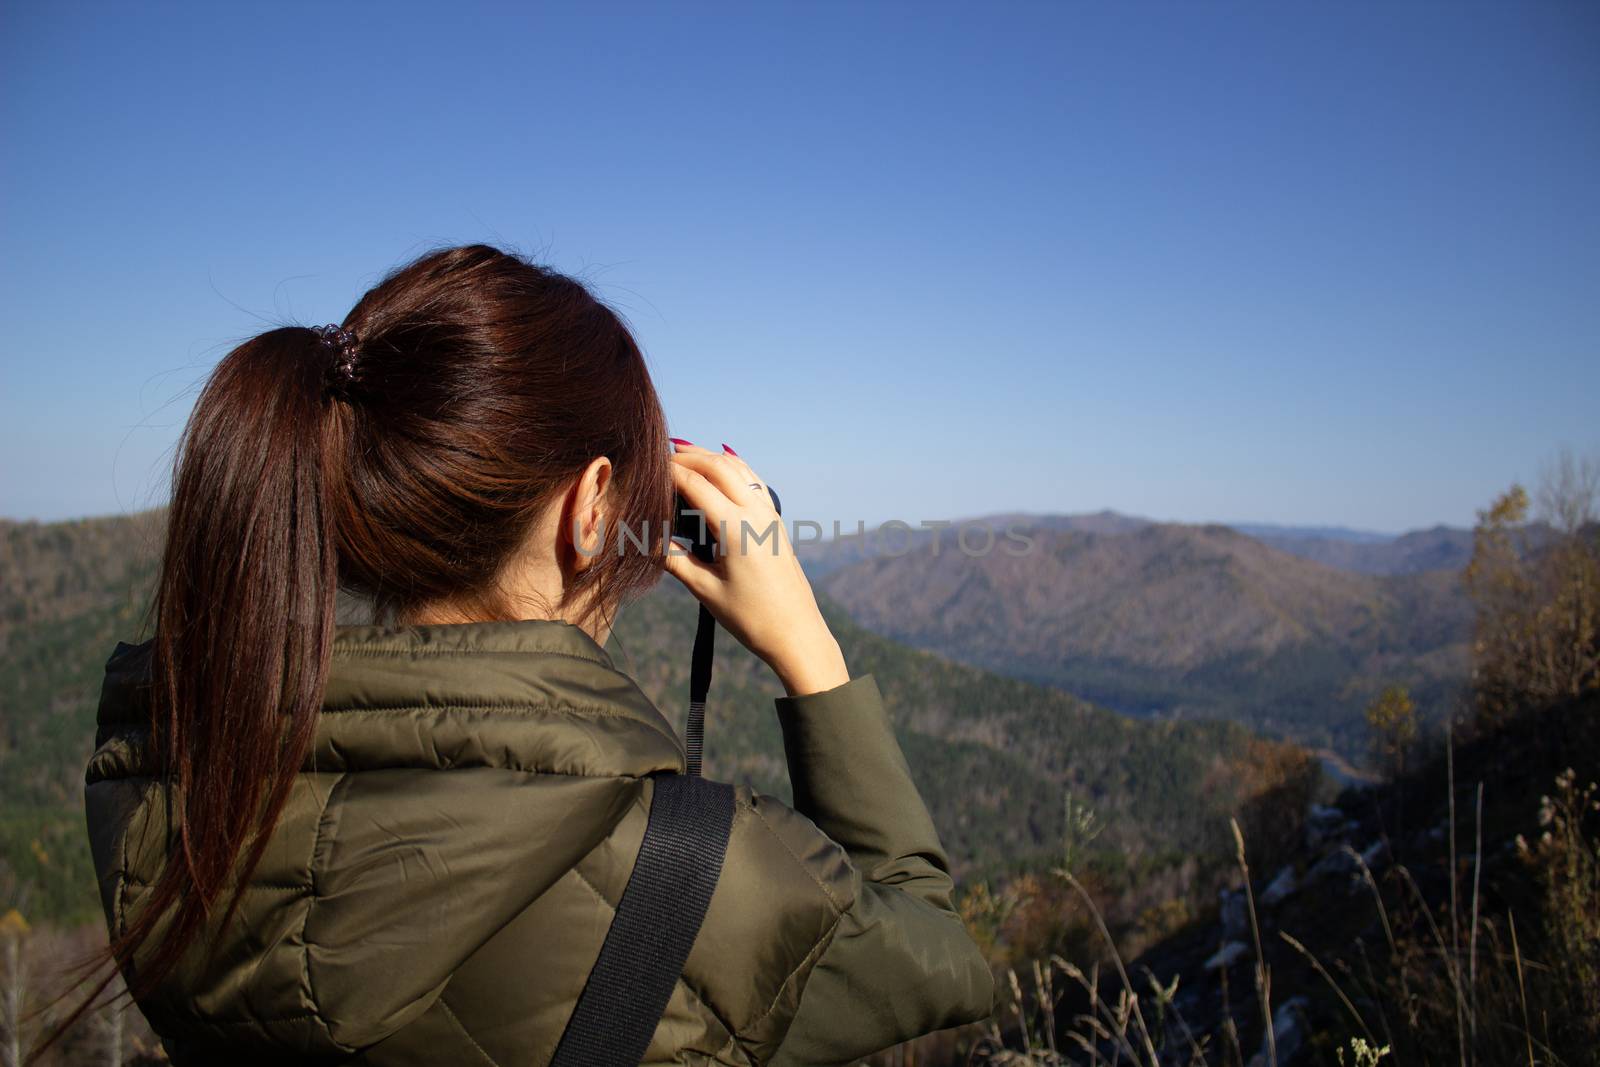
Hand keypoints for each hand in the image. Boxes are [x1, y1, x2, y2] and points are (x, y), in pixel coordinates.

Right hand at [663, 443, 848, 696]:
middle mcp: (756, 514)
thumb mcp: (705, 590)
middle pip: (718, 466)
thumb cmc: (750, 618)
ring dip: (710, 457)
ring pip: (738, 468)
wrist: (796, 633)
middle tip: (660, 454)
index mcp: (736, 529)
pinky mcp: (776, 521)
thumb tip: (646, 539)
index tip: (647, 468)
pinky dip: (732, 467)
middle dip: (688, 456)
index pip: (696, 484)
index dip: (669, 472)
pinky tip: (719, 467)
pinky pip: (753, 481)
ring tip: (684, 453)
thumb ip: (674, 560)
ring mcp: (769, 515)